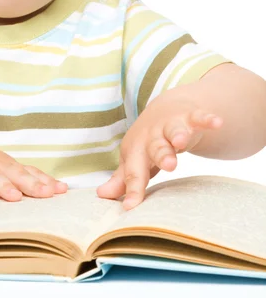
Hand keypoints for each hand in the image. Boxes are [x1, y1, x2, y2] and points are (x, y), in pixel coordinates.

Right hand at [0, 136, 67, 200]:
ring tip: (15, 197)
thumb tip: (60, 188)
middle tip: (46, 194)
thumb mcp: (6, 168)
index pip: (30, 173)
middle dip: (31, 184)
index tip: (61, 190)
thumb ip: (29, 178)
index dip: (45, 181)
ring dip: (4, 186)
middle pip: (16, 174)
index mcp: (9, 166)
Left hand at [96, 90, 222, 209]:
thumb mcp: (134, 160)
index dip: (132, 190)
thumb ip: (123, 179)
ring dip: (178, 134)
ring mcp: (171, 125)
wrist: (164, 110)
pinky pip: (199, 117)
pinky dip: (207, 119)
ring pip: (174, 130)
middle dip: (161, 156)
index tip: (129, 207)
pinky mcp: (189, 117)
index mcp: (136, 151)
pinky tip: (216, 122)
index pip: (134, 173)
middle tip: (168, 166)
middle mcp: (153, 137)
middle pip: (156, 148)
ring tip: (181, 140)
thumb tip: (101, 195)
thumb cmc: (147, 143)